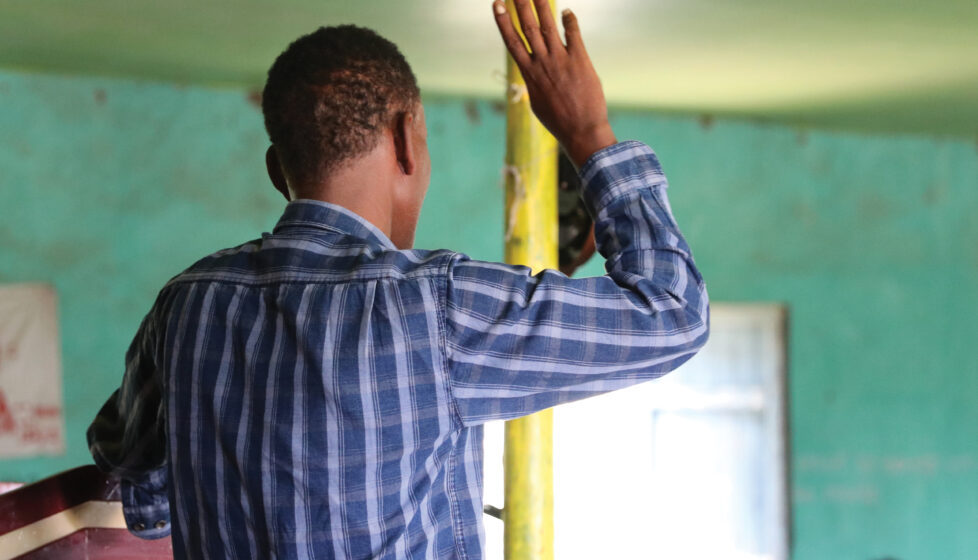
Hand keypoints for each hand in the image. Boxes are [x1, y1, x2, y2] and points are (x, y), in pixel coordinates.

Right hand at [493, 0, 616, 167]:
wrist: (581, 130)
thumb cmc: (558, 120)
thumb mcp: (538, 102)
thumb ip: (534, 82)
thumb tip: (531, 73)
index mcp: (529, 74)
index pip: (512, 41)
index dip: (504, 21)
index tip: (497, 4)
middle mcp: (542, 63)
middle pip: (528, 28)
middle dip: (520, 5)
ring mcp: (561, 60)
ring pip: (548, 26)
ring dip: (542, 6)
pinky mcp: (580, 60)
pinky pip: (573, 35)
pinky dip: (569, 21)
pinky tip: (566, 11)